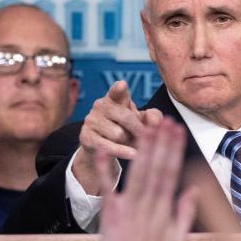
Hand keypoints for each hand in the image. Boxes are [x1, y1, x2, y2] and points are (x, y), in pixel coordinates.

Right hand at [72, 80, 162, 194]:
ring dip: (128, 142)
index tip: (122, 85)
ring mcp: (91, 120)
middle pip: (126, 117)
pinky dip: (122, 152)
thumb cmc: (127, 129)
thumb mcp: (142, 122)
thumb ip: (153, 118)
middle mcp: (100, 105)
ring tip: (129, 143)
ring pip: (118, 134)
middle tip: (146, 138)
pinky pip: (107, 146)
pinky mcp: (85, 136)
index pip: (116, 91)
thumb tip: (155, 121)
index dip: (119, 89)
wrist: (104, 148)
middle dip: (138, 129)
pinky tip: (134, 155)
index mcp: (115, 97)